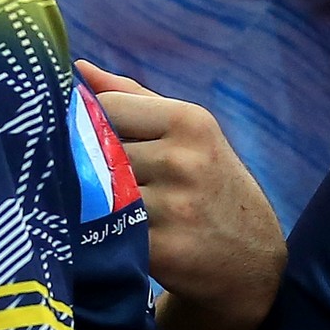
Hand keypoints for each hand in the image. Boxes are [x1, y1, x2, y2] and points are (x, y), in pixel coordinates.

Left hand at [75, 60, 286, 329]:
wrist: (250, 261)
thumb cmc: (210, 185)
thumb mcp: (188, 134)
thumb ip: (133, 97)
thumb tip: (78, 68)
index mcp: (190, 121)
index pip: (109, 106)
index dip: (90, 122)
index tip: (85, 137)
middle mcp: (183, 160)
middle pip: (99, 149)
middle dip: (86, 163)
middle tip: (85, 177)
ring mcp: (174, 206)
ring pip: (97, 190)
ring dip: (87, 199)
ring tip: (94, 205)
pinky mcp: (161, 249)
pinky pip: (106, 231)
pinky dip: (96, 232)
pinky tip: (102, 234)